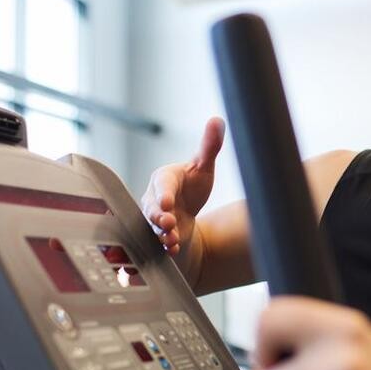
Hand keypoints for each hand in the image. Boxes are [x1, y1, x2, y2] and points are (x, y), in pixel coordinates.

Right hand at [141, 117, 224, 255]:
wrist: (188, 212)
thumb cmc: (193, 185)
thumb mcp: (204, 167)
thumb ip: (209, 146)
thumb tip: (218, 120)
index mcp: (165, 178)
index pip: (162, 184)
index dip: (163, 193)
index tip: (167, 202)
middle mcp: (155, 198)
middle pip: (152, 207)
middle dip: (158, 216)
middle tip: (167, 223)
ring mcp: (155, 218)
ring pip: (153, 226)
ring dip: (162, 234)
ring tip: (171, 240)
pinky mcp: (159, 235)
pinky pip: (156, 241)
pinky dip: (165, 246)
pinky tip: (173, 249)